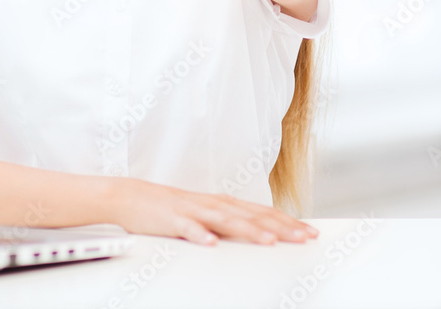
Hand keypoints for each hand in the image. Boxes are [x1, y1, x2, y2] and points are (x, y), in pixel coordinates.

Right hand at [107, 177, 318, 244]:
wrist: (130, 197)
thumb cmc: (169, 209)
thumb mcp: (204, 214)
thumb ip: (228, 222)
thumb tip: (257, 233)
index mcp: (222, 204)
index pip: (261, 213)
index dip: (287, 222)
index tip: (310, 232)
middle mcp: (212, 204)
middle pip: (251, 216)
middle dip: (279, 227)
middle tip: (304, 237)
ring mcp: (192, 210)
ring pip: (225, 220)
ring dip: (248, 230)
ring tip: (269, 241)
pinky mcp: (172, 219)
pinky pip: (188, 228)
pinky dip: (200, 235)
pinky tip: (211, 243)